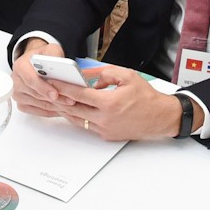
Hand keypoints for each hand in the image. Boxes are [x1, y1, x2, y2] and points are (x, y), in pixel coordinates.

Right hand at [11, 37, 77, 118]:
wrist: (36, 63)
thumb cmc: (43, 57)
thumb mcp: (50, 49)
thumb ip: (54, 54)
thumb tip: (59, 64)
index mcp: (20, 66)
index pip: (30, 79)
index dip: (43, 87)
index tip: (55, 94)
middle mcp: (16, 81)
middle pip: (35, 94)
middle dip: (54, 99)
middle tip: (70, 101)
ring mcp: (18, 94)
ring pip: (38, 104)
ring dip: (54, 106)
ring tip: (69, 105)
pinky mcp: (22, 104)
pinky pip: (36, 111)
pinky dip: (49, 111)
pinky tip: (61, 109)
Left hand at [50, 66, 181, 140]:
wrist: (160, 118)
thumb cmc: (146, 97)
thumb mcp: (127, 76)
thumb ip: (105, 73)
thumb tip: (88, 77)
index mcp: (109, 103)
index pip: (78, 94)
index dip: (63, 87)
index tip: (52, 81)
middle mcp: (104, 119)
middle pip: (73, 108)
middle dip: (59, 98)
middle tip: (49, 89)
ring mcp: (104, 130)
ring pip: (77, 119)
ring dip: (66, 109)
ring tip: (57, 98)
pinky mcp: (106, 136)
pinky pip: (87, 125)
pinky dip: (77, 116)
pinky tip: (73, 108)